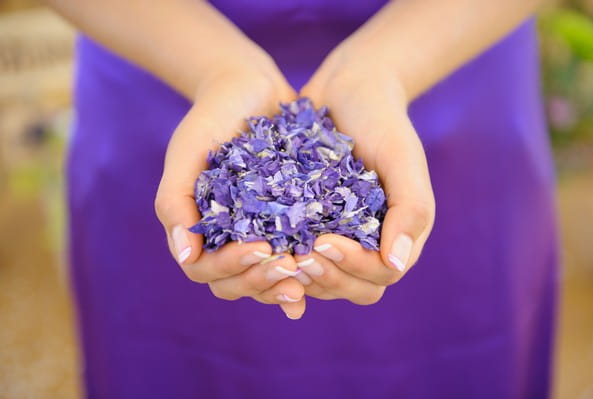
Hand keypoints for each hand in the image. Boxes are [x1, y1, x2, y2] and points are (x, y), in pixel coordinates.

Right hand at [155, 54, 307, 318]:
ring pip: (267, 277)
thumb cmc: (210, 119)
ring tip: (310, 270)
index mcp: (199, 229)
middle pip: (238, 284)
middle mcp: (228, 239)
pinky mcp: (288, 222)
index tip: (260, 248)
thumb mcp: (186, 153)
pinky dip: (309, 268)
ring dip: (285, 282)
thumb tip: (186, 256)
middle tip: (290, 266)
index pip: (206, 270)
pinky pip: (296, 254)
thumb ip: (175, 201)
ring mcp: (259, 234)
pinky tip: (330, 267)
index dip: (231, 268)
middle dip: (262, 281)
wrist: (249, 88)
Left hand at [296, 41, 434, 303]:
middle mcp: (368, 242)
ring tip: (275, 256)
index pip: (380, 275)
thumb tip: (395, 264)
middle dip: (325, 278)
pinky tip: (259, 246)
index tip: (325, 242)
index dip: (353, 268)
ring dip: (300, 277)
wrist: (349, 88)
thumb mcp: (402, 158)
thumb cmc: (383, 120)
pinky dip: (281, 257)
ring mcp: (338, 235)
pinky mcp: (309, 224)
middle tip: (297, 257)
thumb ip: (409, 209)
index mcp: (397, 234)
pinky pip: (297, 253)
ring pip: (322, 279)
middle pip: (351, 287)